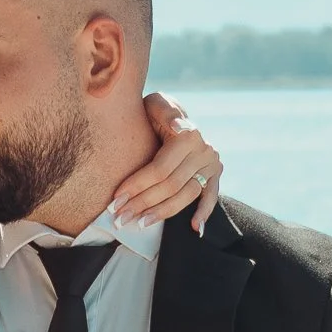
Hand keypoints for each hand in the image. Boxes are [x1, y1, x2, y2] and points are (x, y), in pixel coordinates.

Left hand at [111, 95, 223, 232]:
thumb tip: (179, 128)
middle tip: (120, 218)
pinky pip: (211, 196)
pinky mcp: (215, 173)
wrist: (168, 113)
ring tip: (139, 224)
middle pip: (171, 185)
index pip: (160, 169)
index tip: (116, 200)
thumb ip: (165, 112)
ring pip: (186, 195)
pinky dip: (204, 212)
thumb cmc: (154, 110)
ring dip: (162, 212)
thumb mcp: (156, 103)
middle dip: (143, 203)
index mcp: (188, 134)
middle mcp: (203, 150)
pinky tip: (194, 228)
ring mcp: (211, 163)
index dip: (137, 185)